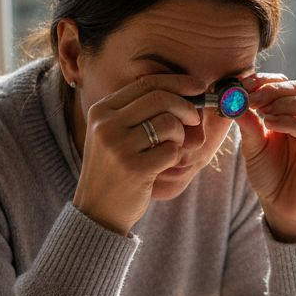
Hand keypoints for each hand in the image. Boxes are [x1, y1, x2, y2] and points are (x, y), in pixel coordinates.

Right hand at [72, 74, 207, 234]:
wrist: (97, 212)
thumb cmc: (115, 171)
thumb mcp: (117, 136)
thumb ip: (143, 114)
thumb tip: (192, 97)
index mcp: (101, 110)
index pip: (146, 83)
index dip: (177, 82)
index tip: (198, 86)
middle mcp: (106, 125)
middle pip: (160, 98)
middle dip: (186, 106)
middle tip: (195, 119)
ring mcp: (118, 146)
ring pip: (168, 123)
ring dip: (181, 135)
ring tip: (173, 147)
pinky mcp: (134, 168)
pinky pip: (172, 151)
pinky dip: (176, 156)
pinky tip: (165, 165)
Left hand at [234, 73, 295, 241]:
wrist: (282, 207)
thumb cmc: (270, 176)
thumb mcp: (253, 147)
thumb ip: (248, 125)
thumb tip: (233, 100)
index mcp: (291, 114)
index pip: (283, 86)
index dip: (264, 82)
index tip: (242, 85)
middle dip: (272, 90)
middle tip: (251, 96)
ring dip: (282, 102)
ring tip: (261, 110)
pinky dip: (290, 122)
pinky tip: (271, 123)